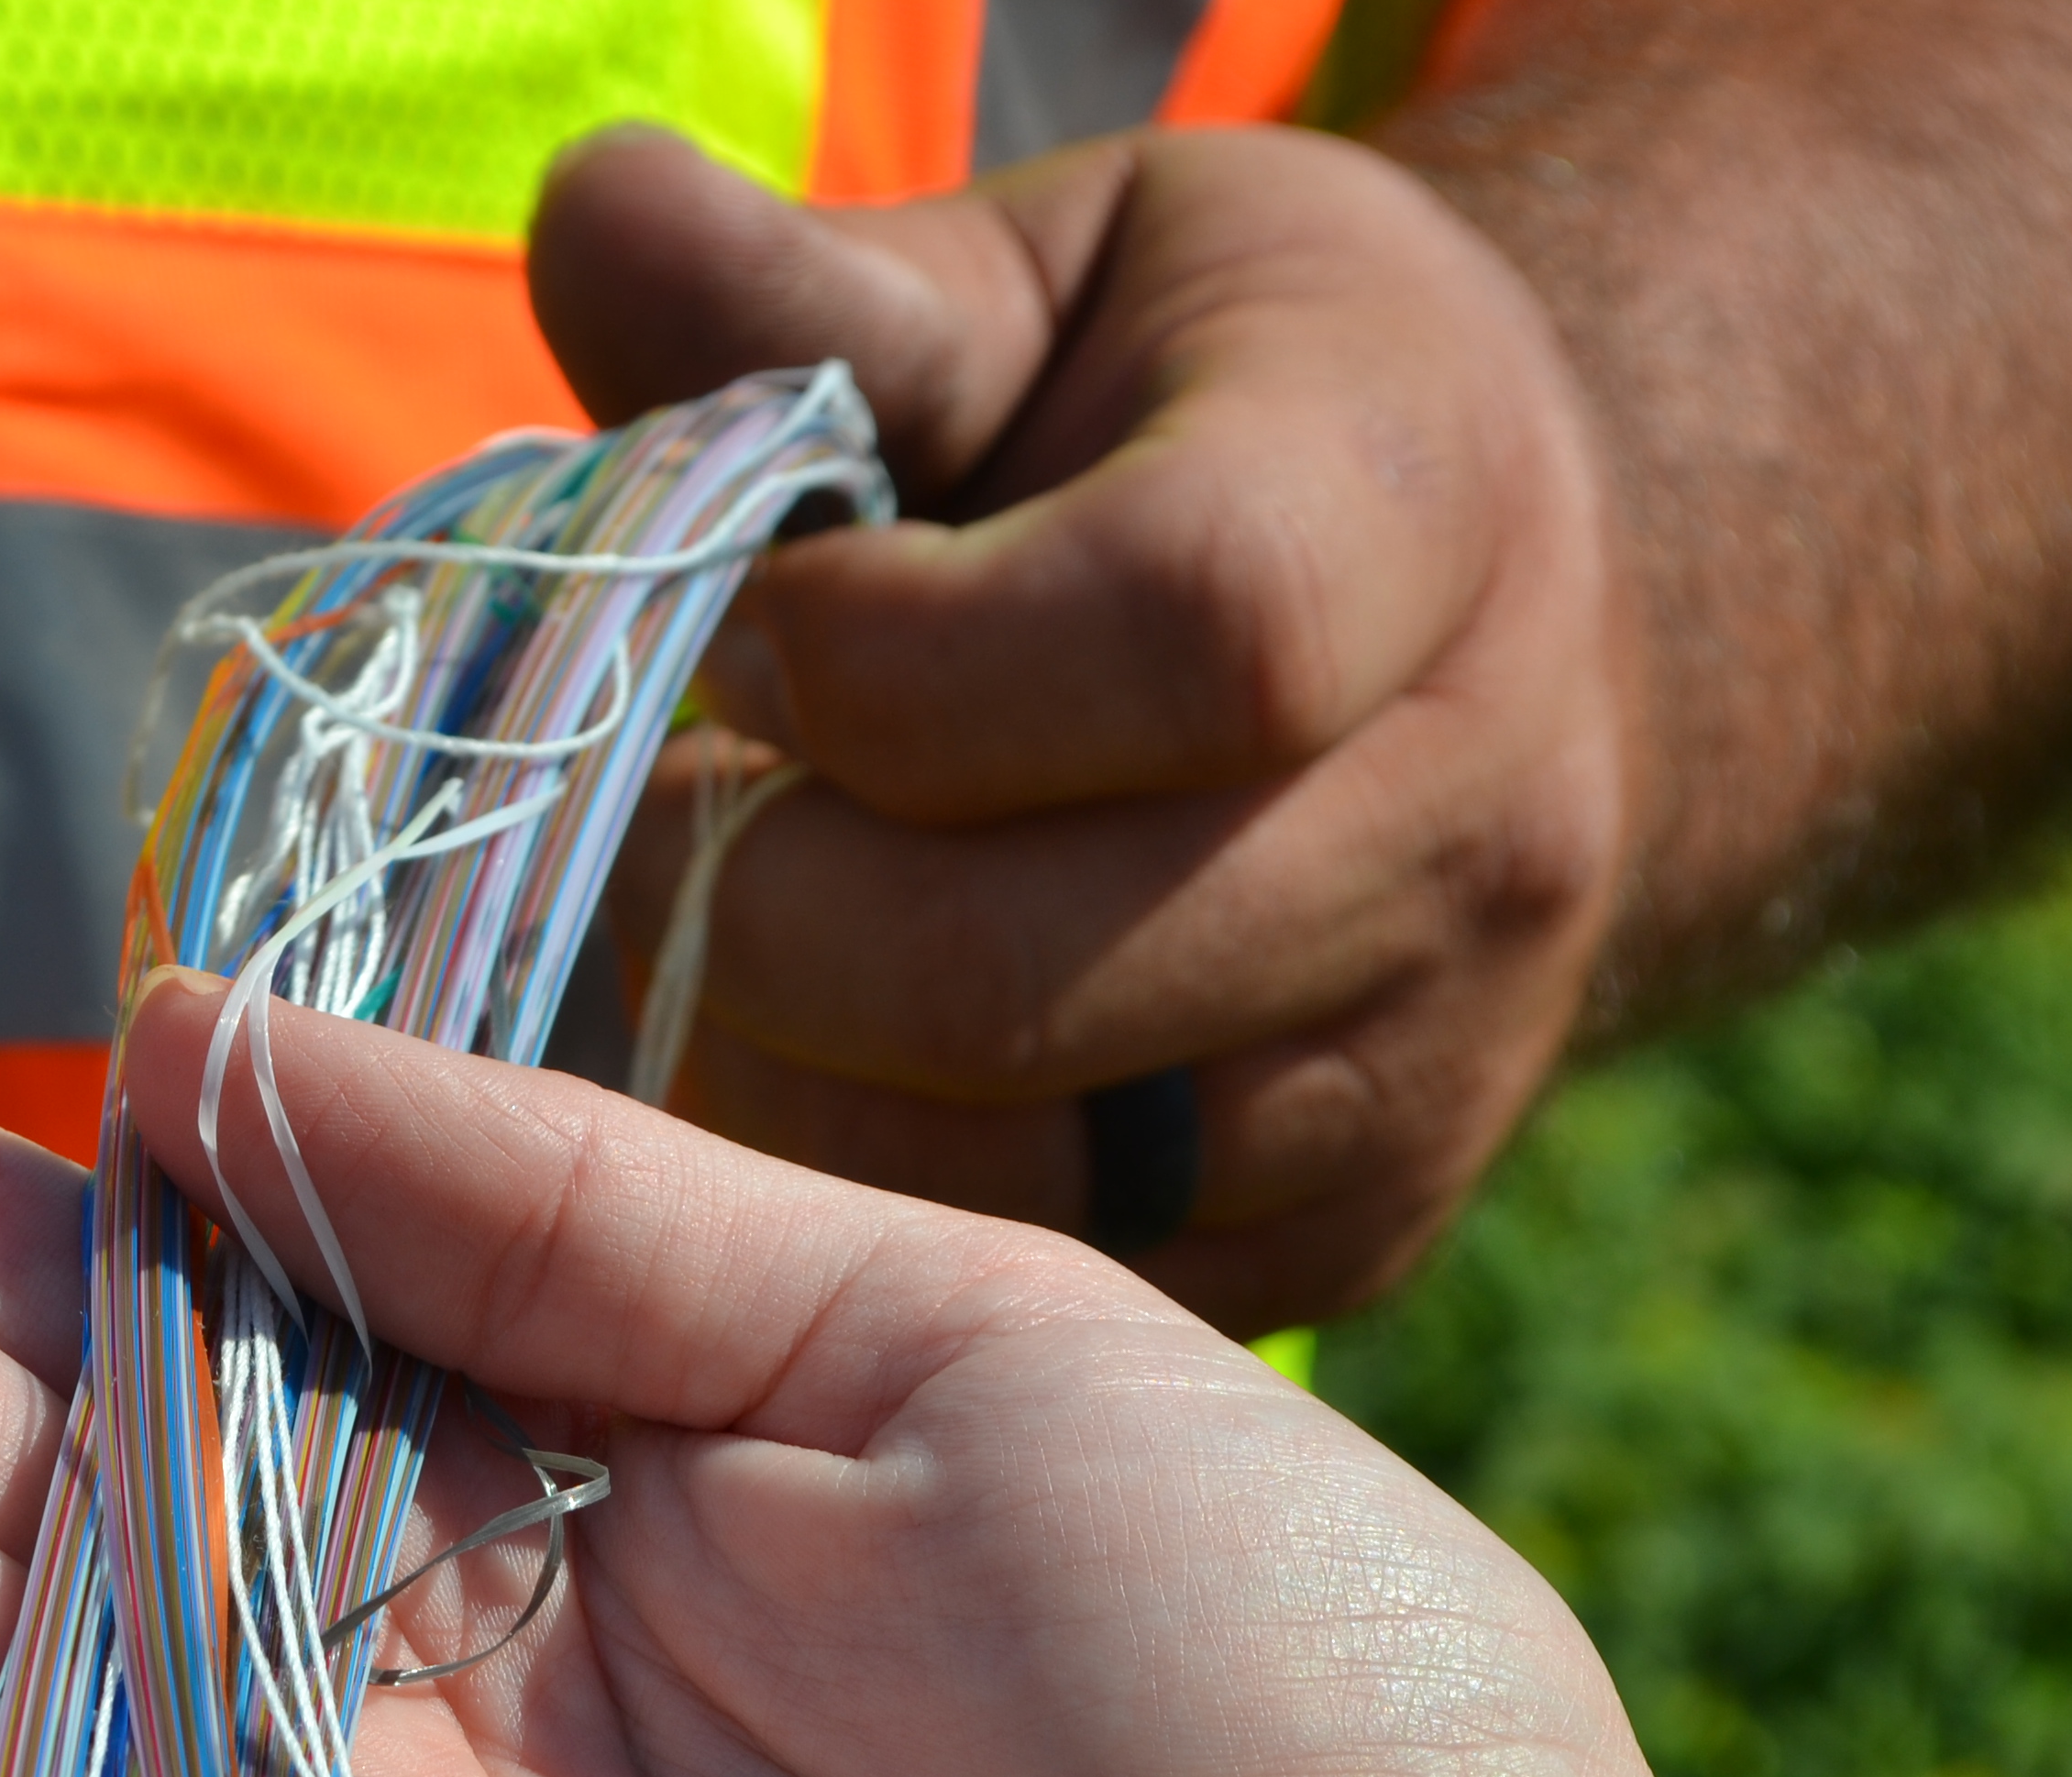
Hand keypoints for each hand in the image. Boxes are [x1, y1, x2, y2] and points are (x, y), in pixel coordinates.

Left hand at [526, 125, 1627, 1333]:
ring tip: (706, 944)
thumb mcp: (1039, 282)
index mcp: (1423, 505)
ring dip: (774, 1083)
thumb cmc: (1198, 417)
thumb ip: (808, 289)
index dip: (881, 663)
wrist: (1468, 634)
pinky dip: (864, 1208)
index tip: (741, 632)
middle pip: (1028, 964)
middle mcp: (1481, 813)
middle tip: (638, 829)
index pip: (1176, 630)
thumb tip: (590, 206)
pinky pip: (1040, 1275)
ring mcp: (1428, 1065)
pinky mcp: (1347, 1238)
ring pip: (1003, 1174)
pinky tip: (806, 1067)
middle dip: (749, 913)